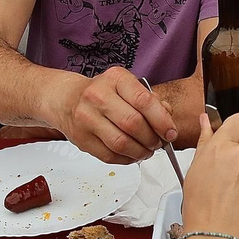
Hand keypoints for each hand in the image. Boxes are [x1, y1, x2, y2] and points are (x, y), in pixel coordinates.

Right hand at [55, 66, 177, 163]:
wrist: (67, 99)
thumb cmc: (103, 93)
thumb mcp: (127, 87)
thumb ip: (150, 101)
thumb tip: (167, 120)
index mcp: (115, 79)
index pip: (144, 101)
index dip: (162, 120)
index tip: (170, 132)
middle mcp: (98, 96)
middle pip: (133, 124)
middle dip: (152, 139)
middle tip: (158, 143)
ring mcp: (86, 118)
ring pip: (121, 143)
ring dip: (140, 152)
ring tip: (147, 151)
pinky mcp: (81, 139)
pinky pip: (109, 156)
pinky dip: (126, 159)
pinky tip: (132, 154)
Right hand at [180, 112, 238, 238]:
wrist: (215, 236)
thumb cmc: (200, 207)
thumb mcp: (194, 170)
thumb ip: (205, 141)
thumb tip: (206, 121)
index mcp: (221, 147)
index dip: (236, 127)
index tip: (231, 137)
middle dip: (235, 159)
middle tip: (221, 179)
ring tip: (229, 195)